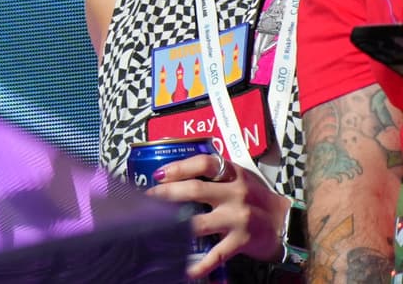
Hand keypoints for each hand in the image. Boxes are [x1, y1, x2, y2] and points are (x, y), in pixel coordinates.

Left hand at [144, 152, 287, 277]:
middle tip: (147, 200)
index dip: (178, 167)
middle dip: (166, 194)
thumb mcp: (240, 177)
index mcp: (234, 174)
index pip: (204, 163)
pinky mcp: (242, 241)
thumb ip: (215, 173)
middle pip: (194, 190)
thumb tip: (173, 173)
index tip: (157, 174)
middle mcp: (236, 194)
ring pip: (199, 222)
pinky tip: (185, 269)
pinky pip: (216, 254)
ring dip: (174, 226)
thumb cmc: (256, 197)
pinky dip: (200, 264)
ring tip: (154, 228)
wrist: (286, 223)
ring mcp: (238, 218)